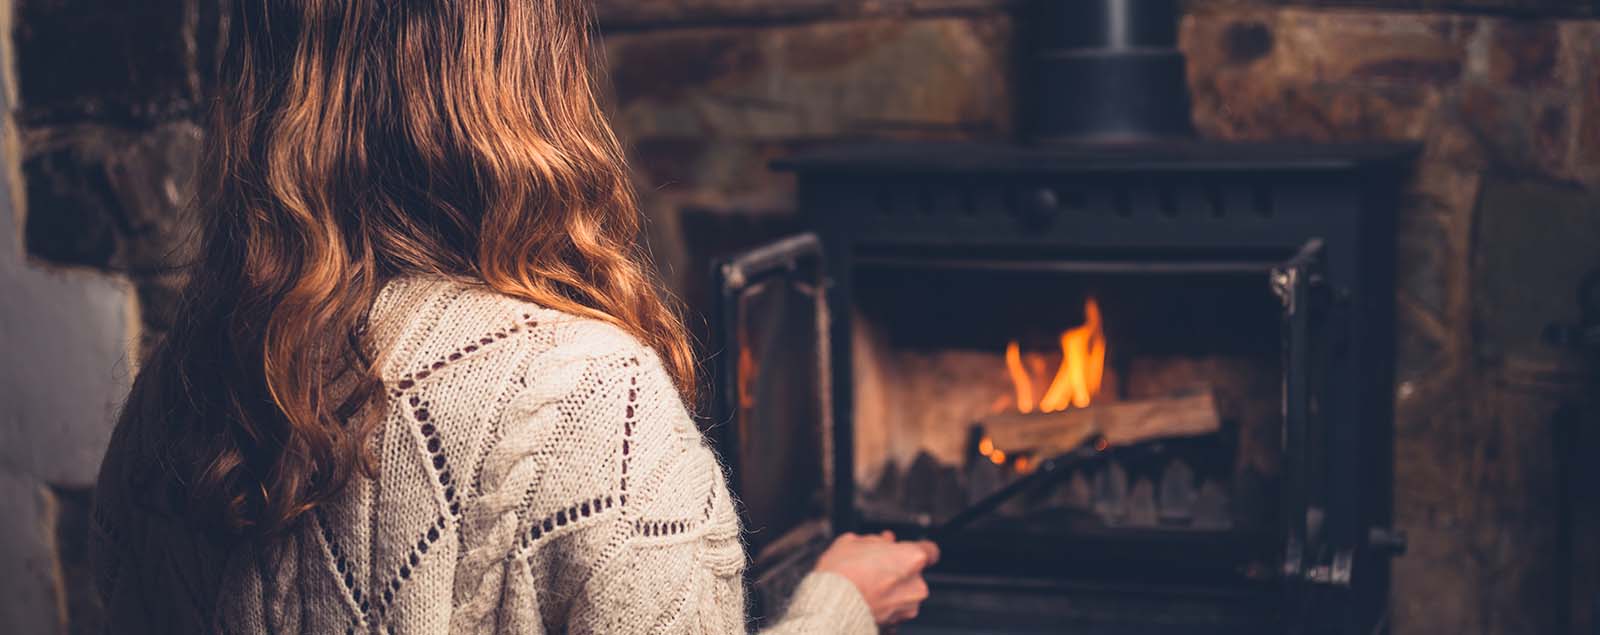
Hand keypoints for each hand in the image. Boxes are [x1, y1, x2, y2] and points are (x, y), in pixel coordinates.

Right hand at [812, 531, 939, 624]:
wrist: (829, 607)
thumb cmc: (841, 575)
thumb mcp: (853, 542)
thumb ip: (875, 540)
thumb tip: (882, 541)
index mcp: (912, 558)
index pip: (930, 551)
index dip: (916, 549)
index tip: (907, 551)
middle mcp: (916, 584)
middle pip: (913, 573)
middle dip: (897, 569)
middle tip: (874, 566)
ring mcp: (908, 606)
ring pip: (904, 593)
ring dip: (892, 589)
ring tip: (866, 585)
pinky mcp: (897, 622)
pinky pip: (895, 610)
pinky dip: (885, 606)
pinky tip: (867, 599)